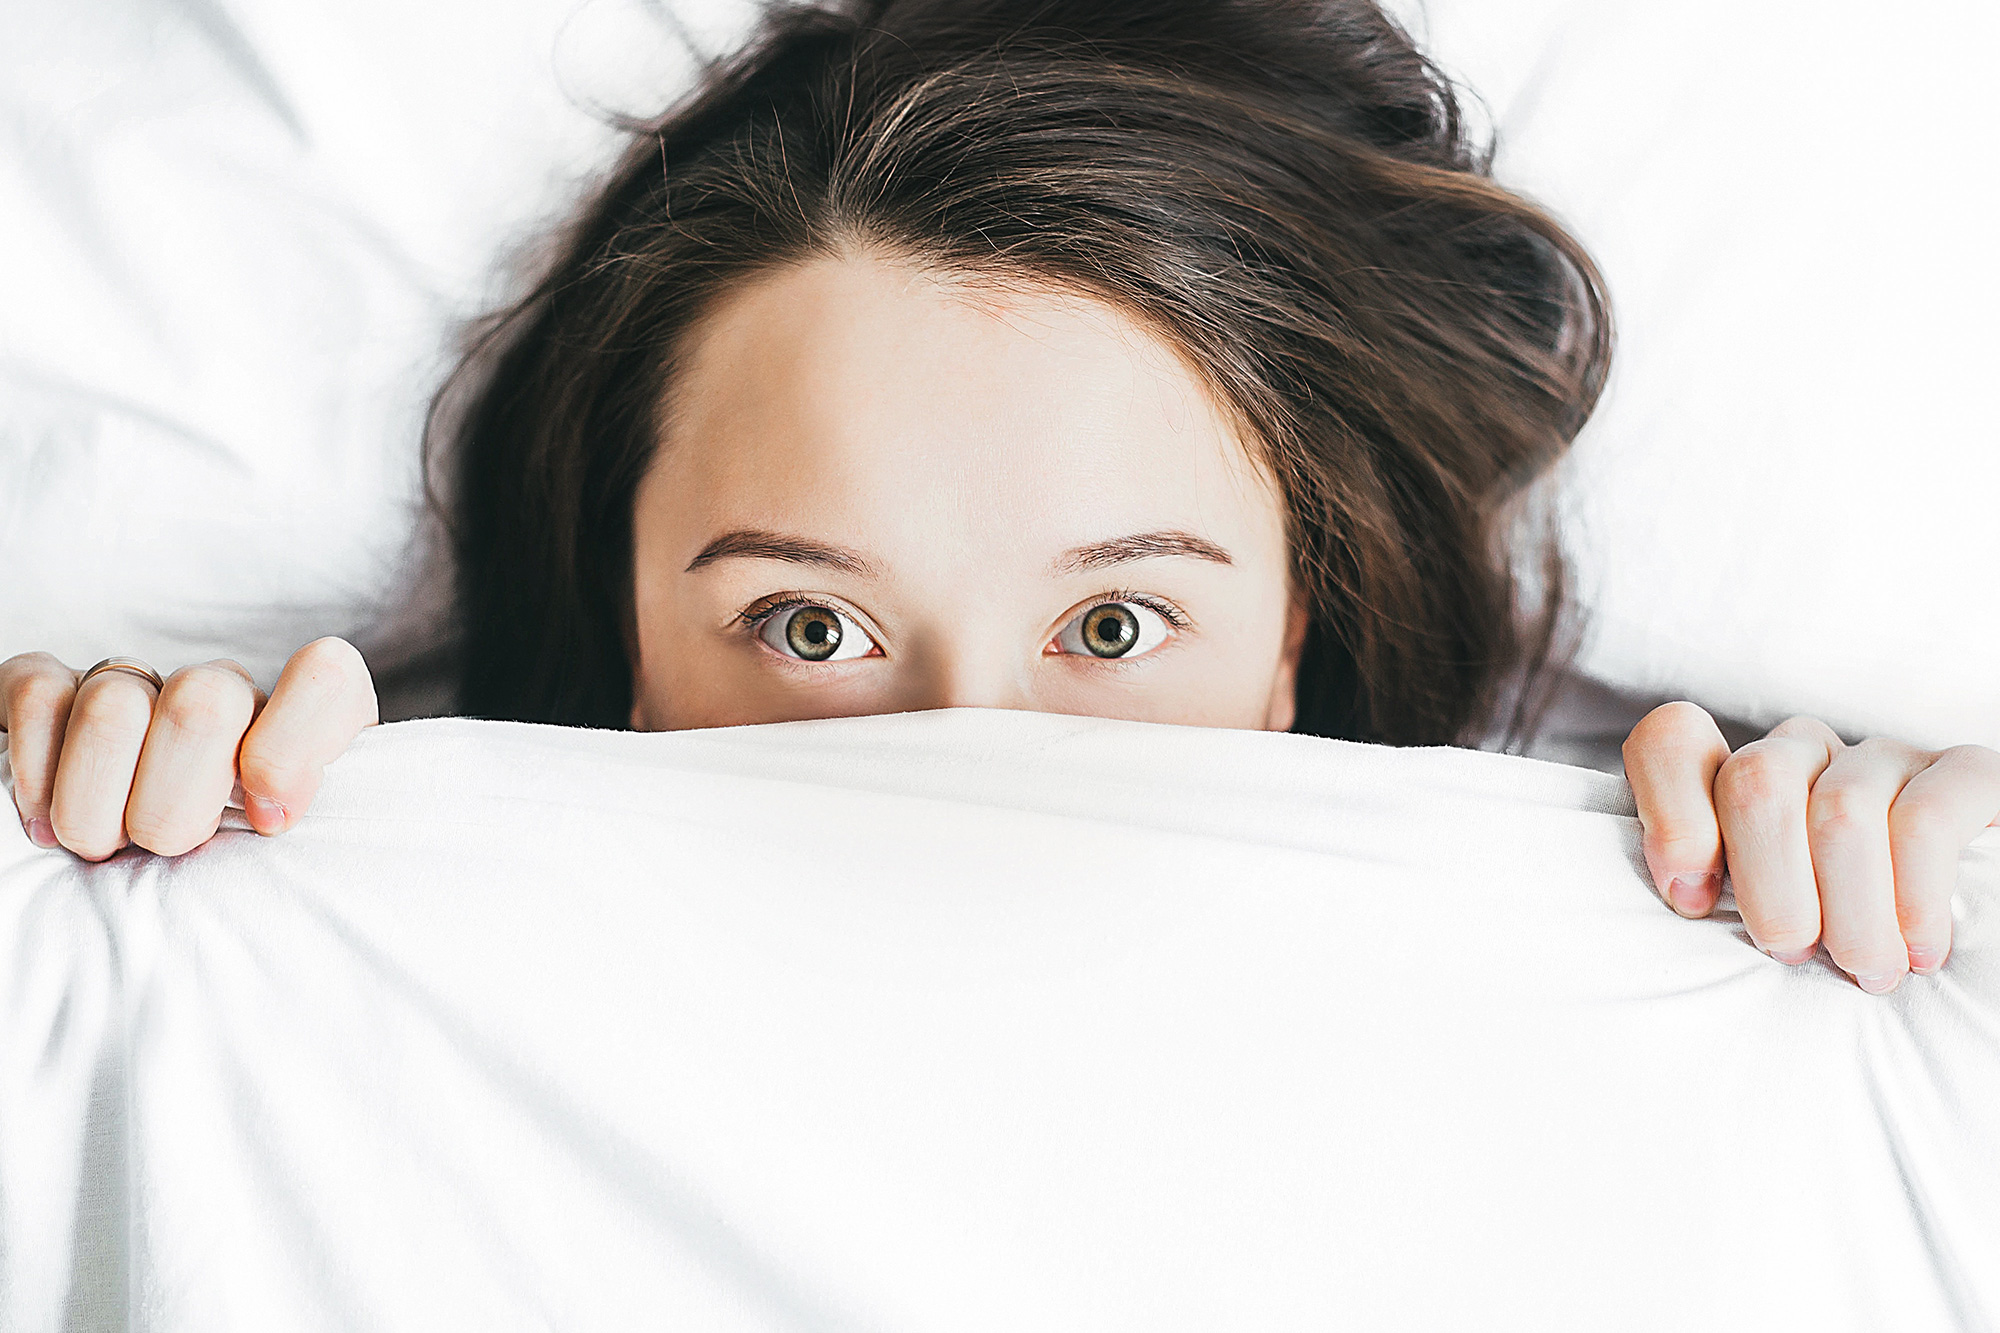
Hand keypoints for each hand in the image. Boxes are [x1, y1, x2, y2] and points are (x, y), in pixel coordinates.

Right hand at [2, 638, 377, 859]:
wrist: (143, 869)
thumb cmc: (238, 874)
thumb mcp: (294, 865)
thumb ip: (306, 836)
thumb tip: (272, 814)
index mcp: (302, 726)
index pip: (325, 679)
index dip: (291, 749)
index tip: (268, 821)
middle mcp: (224, 693)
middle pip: (203, 705)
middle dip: (173, 806)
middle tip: (164, 849)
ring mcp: (139, 685)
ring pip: (114, 706)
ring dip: (97, 805)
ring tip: (105, 846)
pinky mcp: (56, 690)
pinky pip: (39, 697)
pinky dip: (36, 773)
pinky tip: (46, 821)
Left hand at [1623, 702, 1999, 992]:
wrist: (1964, 966)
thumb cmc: (1832, 950)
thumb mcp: (1756, 925)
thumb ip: (1705, 896)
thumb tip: (1684, 899)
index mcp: (1738, 780)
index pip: (1673, 741)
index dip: (1671, 815)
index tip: (1693, 901)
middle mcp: (1807, 752)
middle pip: (1756, 781)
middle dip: (1770, 886)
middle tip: (1793, 953)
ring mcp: (1886, 758)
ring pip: (1840, 811)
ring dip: (1850, 911)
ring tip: (1866, 970)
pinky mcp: (1968, 775)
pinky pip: (1925, 819)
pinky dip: (1914, 897)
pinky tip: (1920, 949)